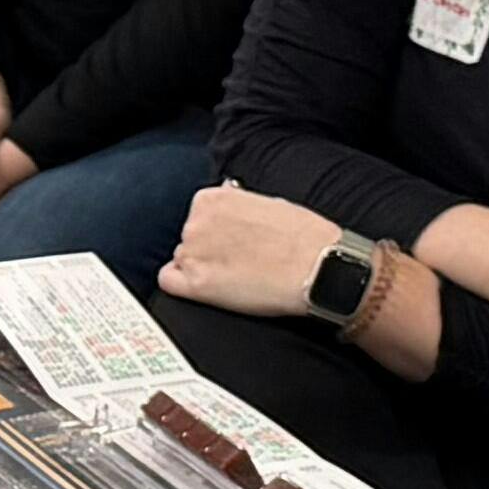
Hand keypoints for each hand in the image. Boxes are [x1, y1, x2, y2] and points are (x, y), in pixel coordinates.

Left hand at [160, 184, 335, 319]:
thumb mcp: (268, 202)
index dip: (216, 232)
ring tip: (235, 277)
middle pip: (189, 239)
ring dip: (202, 268)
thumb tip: (228, 203)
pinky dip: (182, 286)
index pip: (198, 215)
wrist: (319, 267)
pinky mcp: (198, 285)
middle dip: (209, 250)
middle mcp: (196, 222)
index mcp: (211, 198)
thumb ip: (238, 204)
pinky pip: (169, 283)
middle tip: (238, 262)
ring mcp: (193, 254)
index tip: (233, 242)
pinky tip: (205, 289)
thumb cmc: (303, 236)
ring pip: (182, 261)